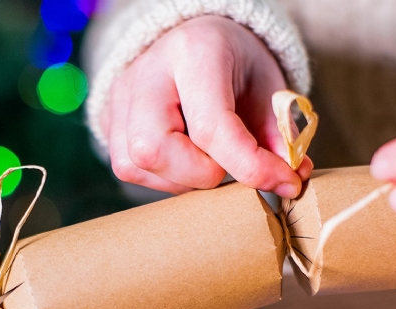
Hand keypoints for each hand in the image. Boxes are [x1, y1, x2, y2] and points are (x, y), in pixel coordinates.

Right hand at [100, 15, 311, 197]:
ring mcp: (120, 96)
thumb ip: (278, 135)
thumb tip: (287, 182)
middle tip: (229, 164)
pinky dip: (164, 177)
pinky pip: (129, 167)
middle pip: (154, 149)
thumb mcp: (268, 88)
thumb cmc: (234, 64)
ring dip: (183, 179)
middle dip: (201, 174)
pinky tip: (186, 160)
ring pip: (136, 164)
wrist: (196, 39)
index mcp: (194, 53)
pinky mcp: (108, 118)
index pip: (211, 127)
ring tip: (209, 160)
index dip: (250, 166)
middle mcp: (147, 72)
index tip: (284, 181)